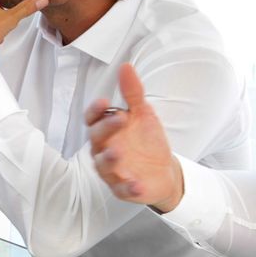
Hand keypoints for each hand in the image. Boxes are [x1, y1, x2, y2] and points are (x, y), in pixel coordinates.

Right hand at [86, 63, 183, 211]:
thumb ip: (133, 93)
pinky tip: (136, 184)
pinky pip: (122, 189)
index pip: (93, 119)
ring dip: (109, 159)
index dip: (95, 111)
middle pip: (96, 139)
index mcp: (105, 131)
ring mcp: (112, 170)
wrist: (163, 171)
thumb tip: (126, 66)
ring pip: (103, 165)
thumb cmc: (146, 141)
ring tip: (118, 152)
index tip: (104, 101)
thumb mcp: (143, 115)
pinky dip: (128, 188)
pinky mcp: (123, 188)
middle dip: (105, 129)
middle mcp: (103, 149)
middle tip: (120, 119)